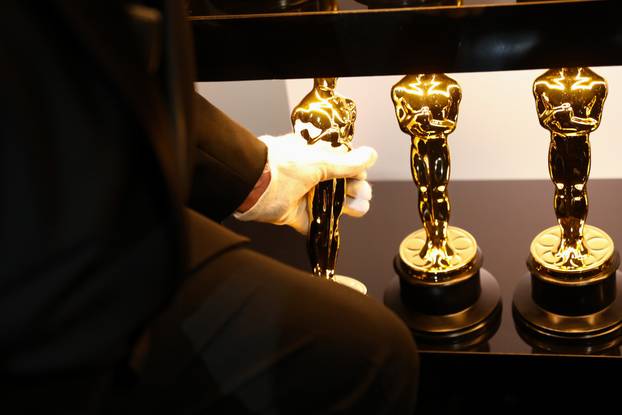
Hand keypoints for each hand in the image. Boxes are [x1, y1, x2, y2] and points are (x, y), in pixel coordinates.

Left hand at [234, 133, 377, 233]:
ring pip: (329, 204)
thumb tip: (371, 155)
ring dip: (346, 207)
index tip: (363, 177)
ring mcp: (300, 195)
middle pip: (338, 185)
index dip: (355, 171)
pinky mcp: (293, 215)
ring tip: (360, 209)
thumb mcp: (319, 162)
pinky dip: (323, 227)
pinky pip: (311, 223)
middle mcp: (308, 175)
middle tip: (364, 196)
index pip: (340, 163)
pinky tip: (337, 227)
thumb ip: (346, 163)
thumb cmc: (284, 166)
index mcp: (312, 156)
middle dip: (354, 190)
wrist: (251, 183)